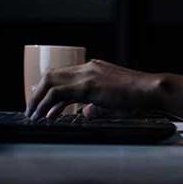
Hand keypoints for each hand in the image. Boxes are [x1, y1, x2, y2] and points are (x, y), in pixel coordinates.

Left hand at [24, 59, 162, 120]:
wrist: (151, 90)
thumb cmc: (137, 97)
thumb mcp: (112, 101)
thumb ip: (96, 106)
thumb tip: (84, 112)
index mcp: (92, 68)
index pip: (62, 75)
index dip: (46, 89)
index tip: (39, 103)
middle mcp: (87, 67)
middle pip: (51, 75)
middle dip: (37, 93)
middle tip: (31, 110)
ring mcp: (87, 74)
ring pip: (51, 81)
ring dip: (38, 99)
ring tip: (33, 115)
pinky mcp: (89, 85)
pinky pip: (59, 93)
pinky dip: (48, 104)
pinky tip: (45, 116)